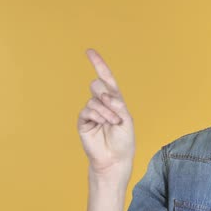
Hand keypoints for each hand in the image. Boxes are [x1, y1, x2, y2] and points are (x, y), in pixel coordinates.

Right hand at [77, 49, 134, 181]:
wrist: (115, 158)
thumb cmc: (124, 140)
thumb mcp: (127, 119)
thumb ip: (117, 104)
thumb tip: (104, 95)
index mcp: (114, 100)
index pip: (106, 78)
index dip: (98, 64)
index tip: (89, 51)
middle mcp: (102, 103)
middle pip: (98, 85)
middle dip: (108, 97)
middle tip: (115, 113)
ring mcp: (92, 111)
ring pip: (94, 98)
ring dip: (106, 111)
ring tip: (112, 123)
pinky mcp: (83, 121)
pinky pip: (88, 109)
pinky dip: (98, 116)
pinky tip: (103, 124)